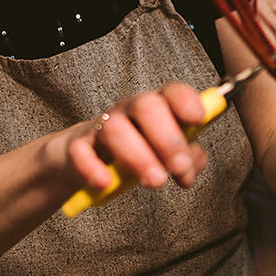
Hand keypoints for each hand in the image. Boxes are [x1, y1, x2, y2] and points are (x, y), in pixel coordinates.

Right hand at [65, 83, 211, 193]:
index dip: (185, 102)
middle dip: (166, 138)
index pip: (171, 93)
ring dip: (138, 157)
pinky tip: (106, 183)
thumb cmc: (136, 151)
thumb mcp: (166, 154)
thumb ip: (189, 158)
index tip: (197, 119)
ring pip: (115, 129)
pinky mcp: (78, 148)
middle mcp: (128, 111)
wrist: (86, 159)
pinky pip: (81, 153)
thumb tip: (193, 162)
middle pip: (146, 107)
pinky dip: (93, 168)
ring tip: (155, 182)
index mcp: (156, 107)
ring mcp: (102, 128)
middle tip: (179, 168)